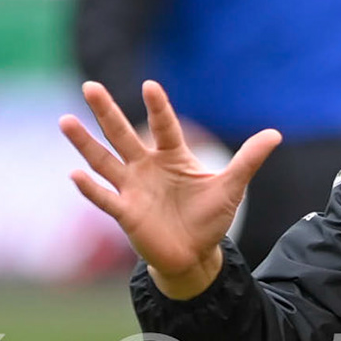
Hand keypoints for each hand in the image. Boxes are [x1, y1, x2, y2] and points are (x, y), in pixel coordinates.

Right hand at [61, 80, 279, 298]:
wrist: (195, 255)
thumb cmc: (209, 218)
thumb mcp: (231, 187)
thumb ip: (248, 159)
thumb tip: (275, 134)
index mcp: (172, 156)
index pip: (164, 126)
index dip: (158, 107)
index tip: (150, 86)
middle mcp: (146, 167)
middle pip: (123, 134)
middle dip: (106, 111)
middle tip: (89, 85)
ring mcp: (132, 188)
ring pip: (104, 160)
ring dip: (85, 143)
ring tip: (66, 120)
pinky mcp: (126, 213)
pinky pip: (105, 197)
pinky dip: (90, 188)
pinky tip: (76, 174)